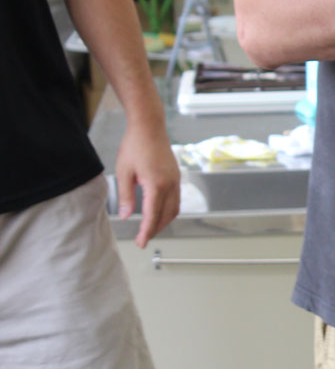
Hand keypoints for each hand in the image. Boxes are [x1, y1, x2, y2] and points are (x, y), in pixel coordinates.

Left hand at [115, 119, 180, 247]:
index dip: (146, 231)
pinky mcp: (177, 176)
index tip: (141, 242)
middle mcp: (170, 184)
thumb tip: (125, 216)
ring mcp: (176, 180)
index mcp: (156, 184)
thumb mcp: (124, 172)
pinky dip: (169, 210)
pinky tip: (160, 212)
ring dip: (164, 221)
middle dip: (155, 229)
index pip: (152, 215)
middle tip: (143, 238)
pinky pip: (177, 199)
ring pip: (174, 209)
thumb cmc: (135, 145)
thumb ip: (125, 196)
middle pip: (166, 216)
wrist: (149, 126)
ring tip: (151, 228)